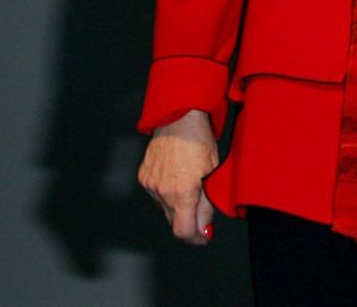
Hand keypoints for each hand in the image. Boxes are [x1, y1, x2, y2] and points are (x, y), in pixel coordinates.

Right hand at [137, 109, 217, 245]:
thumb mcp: (212, 172)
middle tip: (202, 214)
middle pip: (174, 222)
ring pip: (165, 208)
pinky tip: (177, 177)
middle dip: (188, 222)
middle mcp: (162, 192)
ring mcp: (150, 185)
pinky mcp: (144, 177)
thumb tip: (204, 228)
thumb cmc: (199, 140)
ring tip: (190, 186)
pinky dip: (167, 193)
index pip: (183, 231)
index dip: (195, 239)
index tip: (203, 237)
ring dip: (178, 206)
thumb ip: (207, 204)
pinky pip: (156, 195)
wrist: (178, 118)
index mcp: (182, 192)